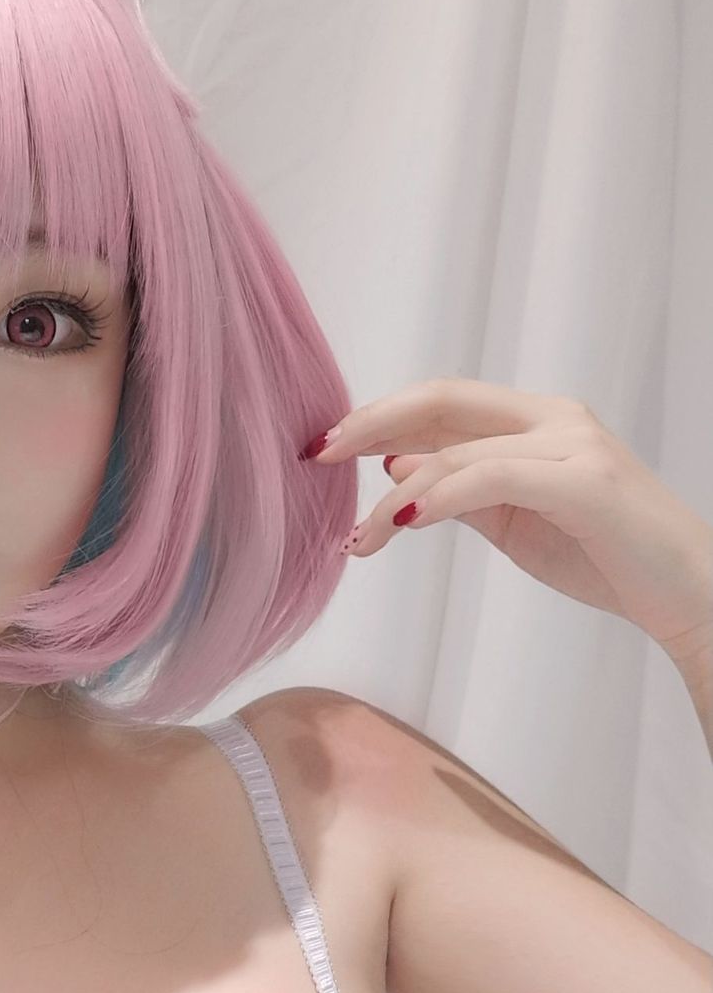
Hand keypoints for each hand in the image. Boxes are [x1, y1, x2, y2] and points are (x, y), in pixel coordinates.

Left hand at [302, 376, 712, 656]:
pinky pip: (492, 477)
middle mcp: (554, 418)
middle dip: (369, 424)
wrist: (686, 592)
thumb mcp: (513, 520)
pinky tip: (402, 521)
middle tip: (316, 456)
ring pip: (457, 451)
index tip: (325, 445)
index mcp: (536, 420)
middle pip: (443, 400)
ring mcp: (573, 444)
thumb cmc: (603, 555)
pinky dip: (438, 498)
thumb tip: (395, 468)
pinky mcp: (584, 483)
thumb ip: (460, 491)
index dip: (379, 415)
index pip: (442, 400)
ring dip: (393, 496)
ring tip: (359, 539)